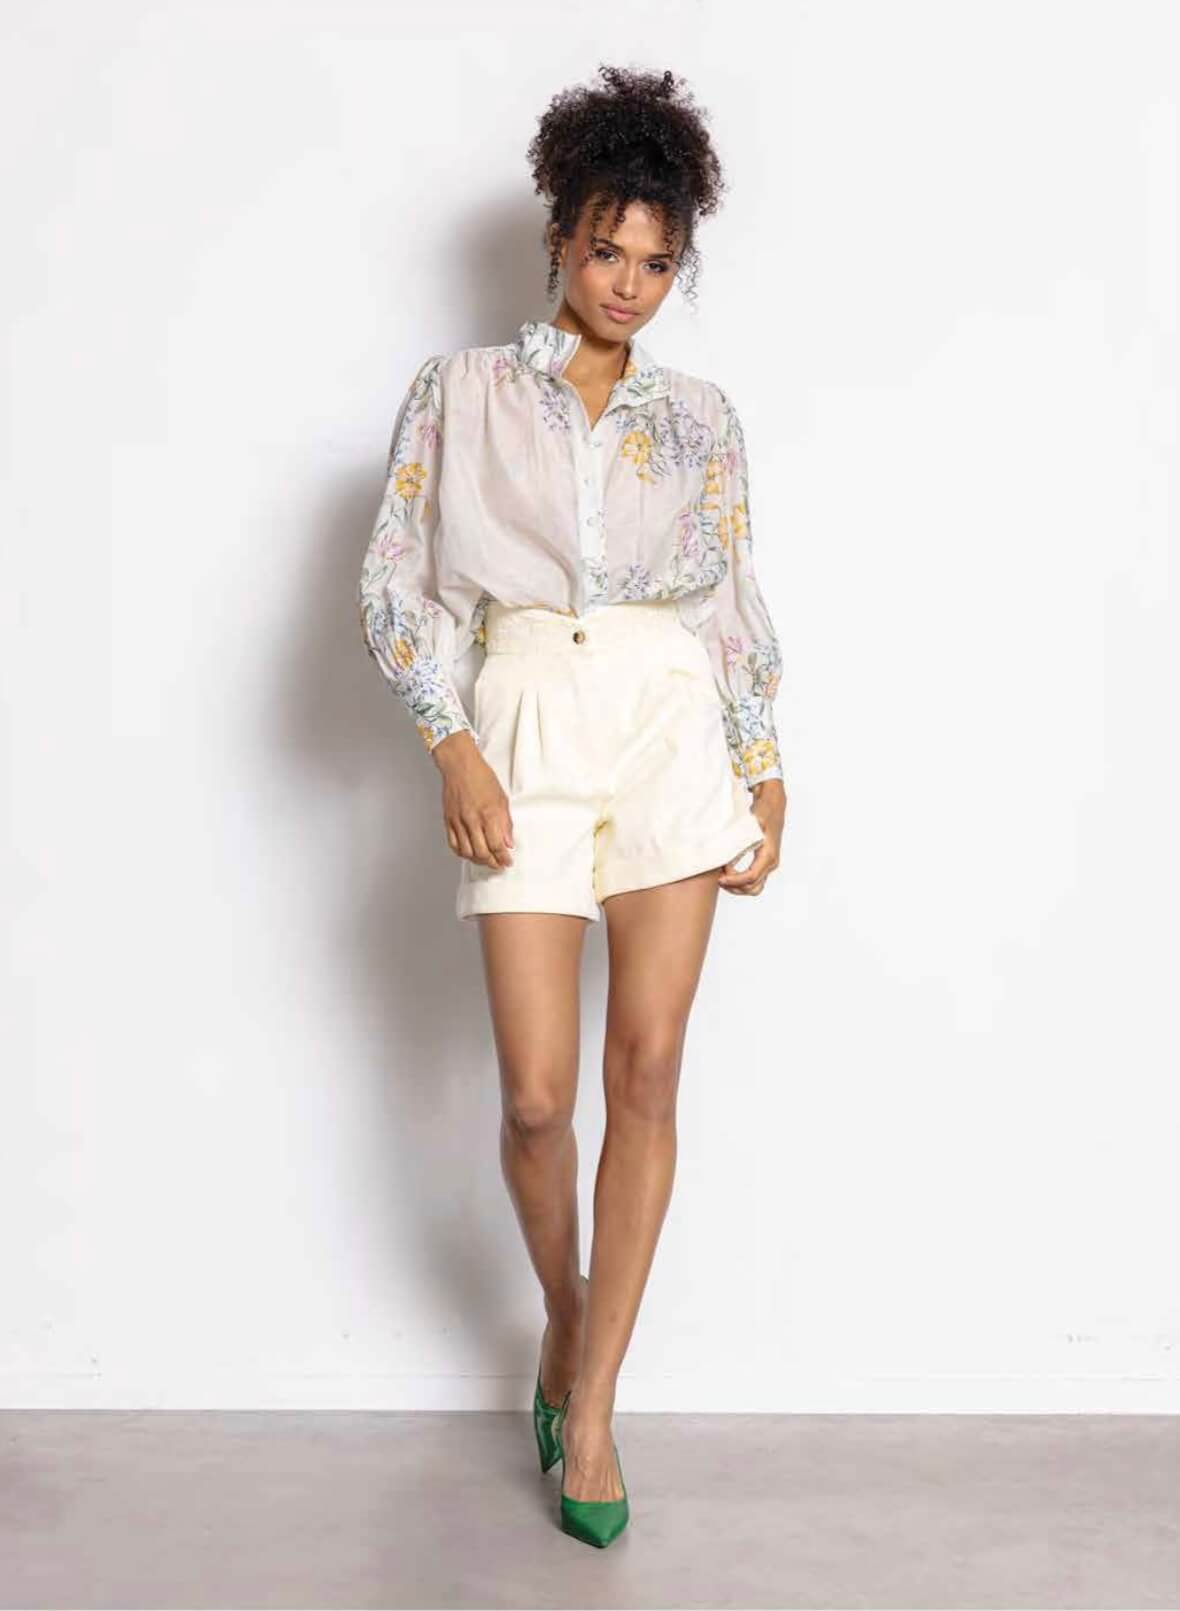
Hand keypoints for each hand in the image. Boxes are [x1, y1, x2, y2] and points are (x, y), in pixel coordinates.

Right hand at [432, 730, 514, 868]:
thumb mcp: (501, 798)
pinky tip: (469, 853)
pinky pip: (453, 844)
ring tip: (486, 860)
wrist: (460, 765)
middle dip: (492, 863)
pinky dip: (462, 853)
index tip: (507, 862)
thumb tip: (508, 842)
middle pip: (482, 852)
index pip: (497, 845)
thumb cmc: (481, 777)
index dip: (503, 858)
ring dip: (478, 860)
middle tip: (499, 865)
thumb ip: (505, 823)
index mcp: (489, 813)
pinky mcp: (448, 821)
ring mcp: (458, 821)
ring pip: (467, 852)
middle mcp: (472, 820)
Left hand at [718, 776, 786, 897]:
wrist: (774, 805)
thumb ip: (740, 839)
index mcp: (768, 855)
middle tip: (719, 877)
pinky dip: (740, 881)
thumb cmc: (763, 811)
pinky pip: (753, 880)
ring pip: (753, 887)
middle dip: (734, 886)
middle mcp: (771, 863)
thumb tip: (726, 854)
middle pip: (752, 887)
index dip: (734, 880)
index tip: (721, 876)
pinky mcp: (765, 863)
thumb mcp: (750, 822)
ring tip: (722, 876)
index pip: (750, 877)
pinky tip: (728, 871)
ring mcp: (769, 865)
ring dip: (737, 887)